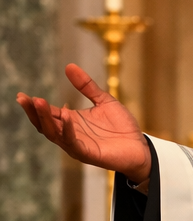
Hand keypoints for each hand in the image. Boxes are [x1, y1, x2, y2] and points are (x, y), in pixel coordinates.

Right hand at [16, 64, 150, 186]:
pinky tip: (66, 115)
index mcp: (71, 122)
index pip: (48, 113)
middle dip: (34, 112)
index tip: (22, 95)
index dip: (35, 105)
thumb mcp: (103, 100)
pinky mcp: (88, 154)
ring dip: (45, 119)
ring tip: (39, 103)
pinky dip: (68, 130)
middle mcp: (70, 134)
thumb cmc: (122, 128)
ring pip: (54, 134)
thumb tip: (69, 66)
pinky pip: (73, 143)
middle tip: (23, 99)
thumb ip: (86, 86)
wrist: (140, 147)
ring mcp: (78, 145)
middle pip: (45, 125)